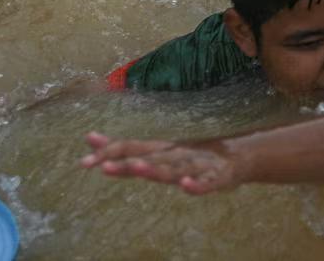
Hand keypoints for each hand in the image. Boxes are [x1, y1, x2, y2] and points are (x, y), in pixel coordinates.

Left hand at [80, 130, 241, 194]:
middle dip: (126, 162)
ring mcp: (197, 165)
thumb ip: (126, 149)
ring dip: (156, 169)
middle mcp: (177, 154)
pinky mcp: (217, 178)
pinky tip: (186, 186)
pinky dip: (196, 185)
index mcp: (163, 149)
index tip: (85, 161)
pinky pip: (206, 183)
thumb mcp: (159, 152)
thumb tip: (90, 139)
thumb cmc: (192, 156)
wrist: (239, 156)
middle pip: (149, 158)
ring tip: (137, 167)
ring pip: (174, 169)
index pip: (132, 146)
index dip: (109, 152)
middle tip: (102, 165)